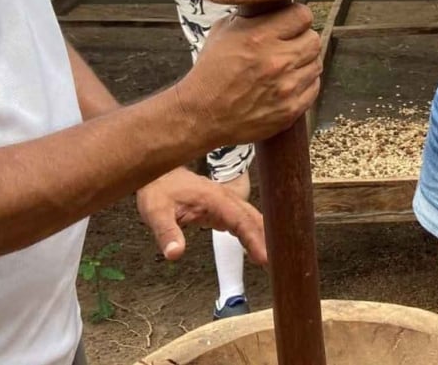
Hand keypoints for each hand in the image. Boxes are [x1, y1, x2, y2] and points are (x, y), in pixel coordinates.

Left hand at [136, 167, 266, 263]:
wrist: (158, 174)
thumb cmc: (158, 190)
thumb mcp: (156, 212)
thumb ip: (167, 232)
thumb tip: (175, 254)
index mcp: (214, 198)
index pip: (240, 220)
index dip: (254, 239)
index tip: (265, 258)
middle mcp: (225, 198)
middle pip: (253, 218)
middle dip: (268, 239)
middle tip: (281, 262)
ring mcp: (226, 202)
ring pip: (252, 218)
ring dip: (264, 236)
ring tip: (275, 259)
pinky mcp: (223, 207)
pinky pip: (243, 220)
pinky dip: (254, 232)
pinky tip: (259, 246)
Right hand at [174, 3, 322, 151]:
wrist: (202, 116)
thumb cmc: (210, 74)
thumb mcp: (222, 33)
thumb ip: (251, 18)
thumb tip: (270, 8)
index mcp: (260, 38)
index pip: (302, 15)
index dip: (298, 17)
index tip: (292, 21)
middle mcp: (278, 61)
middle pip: (314, 39)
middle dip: (303, 38)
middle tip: (291, 43)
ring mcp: (287, 87)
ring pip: (316, 63)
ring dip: (305, 62)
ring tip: (288, 65)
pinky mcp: (291, 109)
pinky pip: (314, 87)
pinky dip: (305, 83)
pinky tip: (290, 82)